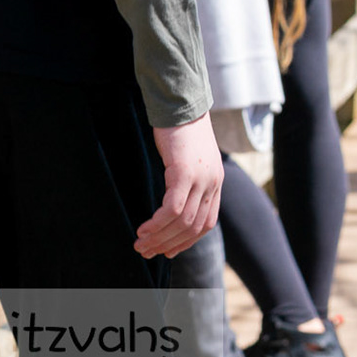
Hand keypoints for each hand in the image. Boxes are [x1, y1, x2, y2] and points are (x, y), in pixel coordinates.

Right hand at [137, 113, 222, 258]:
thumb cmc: (182, 132)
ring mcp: (201, 179)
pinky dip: (157, 223)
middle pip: (193, 226)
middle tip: (147, 251)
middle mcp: (213, 183)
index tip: (168, 252)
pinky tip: (144, 228)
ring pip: (182, 221)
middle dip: (168, 244)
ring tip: (140, 243)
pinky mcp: (185, 172)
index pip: (206, 223)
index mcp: (216, 182)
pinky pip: (172, 208)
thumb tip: (174, 206)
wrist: (183, 105)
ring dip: (160, 237)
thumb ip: (190, 182)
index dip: (187, 241)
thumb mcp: (192, 161)